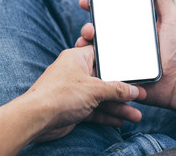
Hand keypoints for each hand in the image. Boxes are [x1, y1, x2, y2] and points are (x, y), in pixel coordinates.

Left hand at [25, 46, 145, 141]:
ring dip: (118, 106)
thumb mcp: (95, 89)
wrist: (36, 119)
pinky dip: (107, 115)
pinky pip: (95, 109)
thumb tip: (133, 91)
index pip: (102, 55)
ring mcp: (75, 91)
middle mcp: (76, 72)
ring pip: (102, 97)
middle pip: (105, 80)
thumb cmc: (60, 94)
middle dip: (122, 90)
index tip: (133, 68)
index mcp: (78, 58)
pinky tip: (121, 120)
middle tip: (139, 95)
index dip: (118, 61)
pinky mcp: (74, 106)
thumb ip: (116, 90)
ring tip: (135, 114)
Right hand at [77, 0, 175, 108]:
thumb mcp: (172, 20)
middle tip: (87, 20)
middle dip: (88, 22)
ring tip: (87, 37)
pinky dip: (91, 61)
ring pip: (96, 47)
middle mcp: (124, 41)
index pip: (113, 13)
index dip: (99, 5)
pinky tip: (87, 56)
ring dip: (86, 39)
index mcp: (135, 27)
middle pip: (100, 29)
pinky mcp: (118, 73)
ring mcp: (120, 57)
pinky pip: (100, 66)